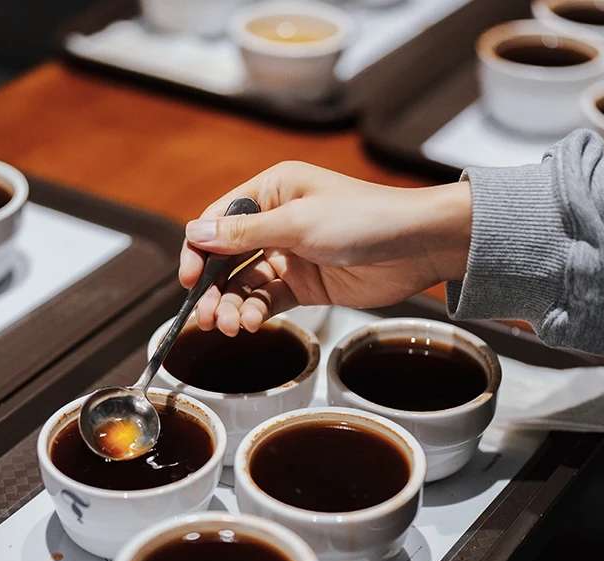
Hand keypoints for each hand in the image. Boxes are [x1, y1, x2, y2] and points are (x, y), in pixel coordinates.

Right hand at [179, 161, 471, 335]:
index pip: (220, 221)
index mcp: (272, 191)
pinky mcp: (304, 284)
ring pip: (245, 283)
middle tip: (205, 315)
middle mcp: (276, 222)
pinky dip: (255, 312)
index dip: (199, 251)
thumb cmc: (364, 219)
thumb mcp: (298, 223)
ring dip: (232, 305)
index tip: (188, 280)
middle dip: (213, 288)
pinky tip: (251, 322)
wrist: (415, 247)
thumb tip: (195, 234)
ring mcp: (289, 255)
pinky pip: (268, 299)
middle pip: (228, 257)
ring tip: (229, 325)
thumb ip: (245, 234)